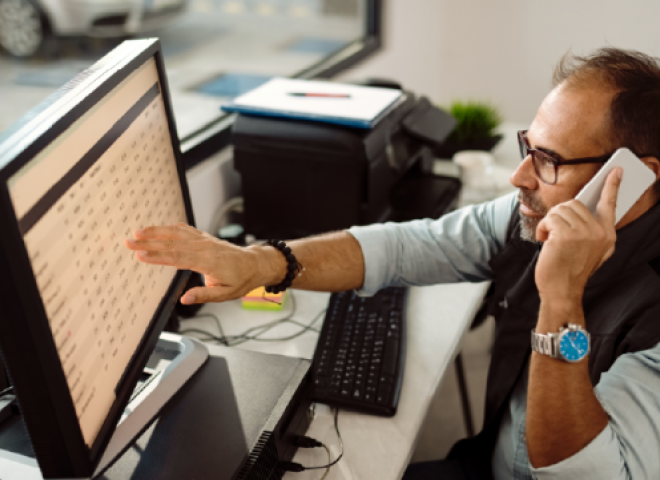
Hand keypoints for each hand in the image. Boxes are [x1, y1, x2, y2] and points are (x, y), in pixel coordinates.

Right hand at [125, 223, 277, 303]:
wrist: (254, 264)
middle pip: (172, 243)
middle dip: (149, 243)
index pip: (178, 258)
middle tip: (129, 243)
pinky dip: (170, 228)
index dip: (158, 256)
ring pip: (176, 233)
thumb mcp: (225, 294)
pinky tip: (157, 228)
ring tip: (137, 233)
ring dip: (156, 231)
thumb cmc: (240, 280)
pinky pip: (185, 230)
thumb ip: (204, 295)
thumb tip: (184, 299)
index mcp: (208, 261)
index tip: (141, 255)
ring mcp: (204, 240)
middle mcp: (204, 247)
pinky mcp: (204, 237)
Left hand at [534, 169, 621, 302]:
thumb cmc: (569, 270)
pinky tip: (544, 241)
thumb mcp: (589, 250)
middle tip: (553, 232)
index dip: (612, 186)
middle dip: (558, 215)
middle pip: (574, 203)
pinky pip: (550, 218)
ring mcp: (584, 233)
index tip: (616, 170)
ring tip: (549, 239)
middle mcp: (600, 232)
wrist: (561, 291)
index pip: (610, 204)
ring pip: (560, 209)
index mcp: (608, 236)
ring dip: (549, 223)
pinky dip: (542, 228)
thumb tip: (579, 209)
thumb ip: (589, 230)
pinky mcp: (566, 235)